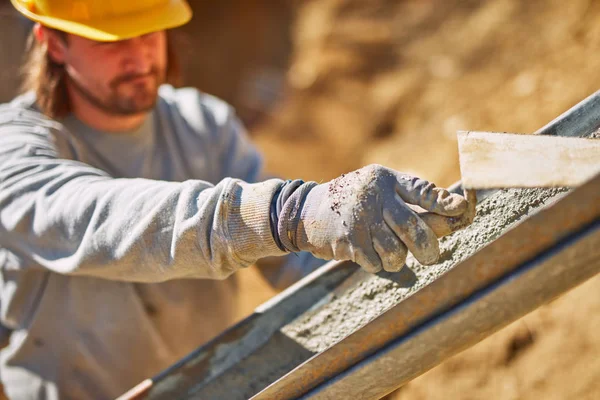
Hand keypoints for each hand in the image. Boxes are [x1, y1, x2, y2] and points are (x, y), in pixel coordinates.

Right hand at [278, 164, 472, 272]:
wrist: (308, 211)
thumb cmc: (356, 200)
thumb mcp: (380, 187)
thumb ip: (412, 198)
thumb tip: (454, 212)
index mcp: (385, 180)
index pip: (420, 191)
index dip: (443, 203)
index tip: (463, 210)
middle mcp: (373, 197)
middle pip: (412, 229)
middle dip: (427, 248)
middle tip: (430, 256)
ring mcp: (358, 220)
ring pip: (395, 252)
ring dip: (398, 258)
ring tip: (389, 251)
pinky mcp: (346, 242)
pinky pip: (375, 263)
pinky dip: (376, 263)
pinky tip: (367, 252)